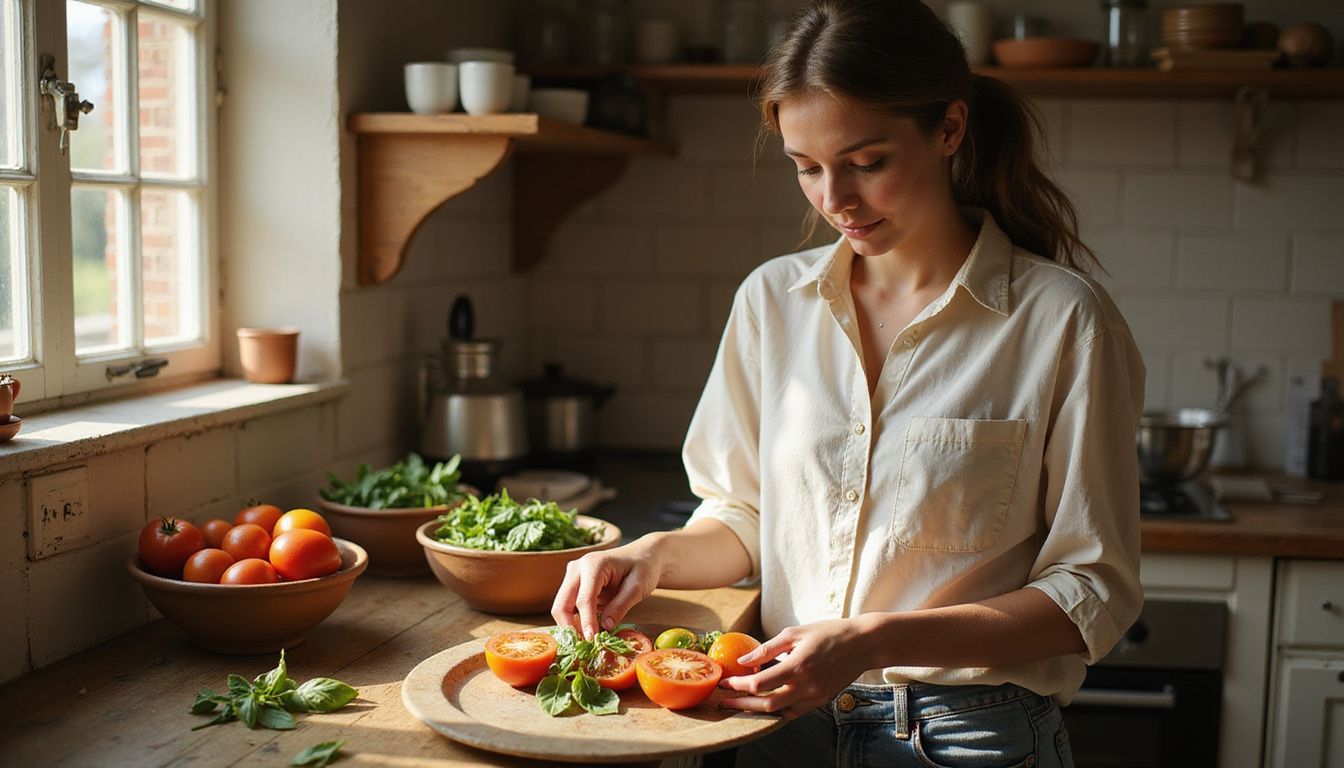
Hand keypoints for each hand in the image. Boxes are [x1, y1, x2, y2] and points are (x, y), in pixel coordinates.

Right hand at [551, 536, 663, 639]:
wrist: (642, 555)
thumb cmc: (643, 567)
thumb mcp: (638, 586)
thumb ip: (621, 606)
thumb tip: (604, 627)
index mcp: (593, 564)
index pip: (584, 599)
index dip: (586, 622)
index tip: (591, 640)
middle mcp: (577, 568)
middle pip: (561, 604)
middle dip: (570, 627)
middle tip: (585, 646)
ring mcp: (573, 576)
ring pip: (561, 607)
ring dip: (571, 626)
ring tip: (588, 642)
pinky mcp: (575, 585)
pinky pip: (568, 607)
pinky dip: (574, 621)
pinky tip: (587, 632)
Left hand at [718, 618, 872, 719]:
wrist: (863, 644)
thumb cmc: (829, 633)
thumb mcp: (795, 632)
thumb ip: (767, 648)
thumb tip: (743, 660)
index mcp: (798, 666)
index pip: (760, 683)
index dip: (738, 685)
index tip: (725, 682)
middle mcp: (807, 686)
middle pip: (766, 704)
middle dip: (741, 704)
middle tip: (725, 700)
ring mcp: (815, 696)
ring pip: (779, 712)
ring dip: (757, 710)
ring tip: (741, 703)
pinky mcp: (821, 701)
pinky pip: (794, 712)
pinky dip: (777, 710)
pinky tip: (766, 703)